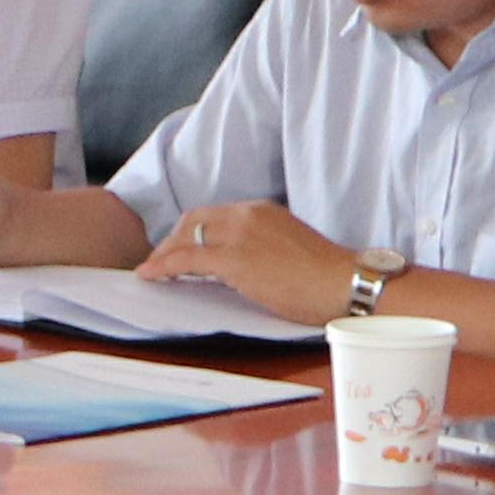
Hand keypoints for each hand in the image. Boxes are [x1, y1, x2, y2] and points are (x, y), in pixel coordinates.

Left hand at [146, 195, 361, 325]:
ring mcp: (239, 234)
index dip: (191, 232)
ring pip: (185, 238)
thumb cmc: (325, 278)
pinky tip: (152, 276)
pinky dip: (163, 266)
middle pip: (194, 221)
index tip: (179, 248)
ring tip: (150, 271)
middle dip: (171, 241)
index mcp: (262, 211)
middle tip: (159, 261)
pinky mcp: (234, 259)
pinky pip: (185, 259)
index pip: (214, 216)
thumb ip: (260, 249)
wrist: (344, 283)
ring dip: (163, 254)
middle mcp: (247, 214)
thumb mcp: (288, 249)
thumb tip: (237, 267)